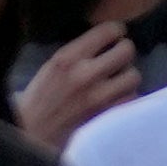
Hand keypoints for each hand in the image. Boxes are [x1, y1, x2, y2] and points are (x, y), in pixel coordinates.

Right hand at [17, 21, 139, 151]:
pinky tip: (117, 98)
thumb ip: (78, 52)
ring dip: (128, 76)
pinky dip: (127, 97)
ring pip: (134, 76)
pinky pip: (131, 99)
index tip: (115, 36)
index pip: (108, 31)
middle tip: (118, 57)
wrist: (33, 134)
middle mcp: (85, 74)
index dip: (116, 31)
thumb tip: (106, 40)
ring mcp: (98, 97)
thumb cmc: (40, 98)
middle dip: (124, 51)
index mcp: (68, 57)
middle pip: (127, 51)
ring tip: (119, 79)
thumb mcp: (53, 65)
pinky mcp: (105, 117)